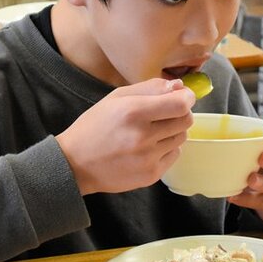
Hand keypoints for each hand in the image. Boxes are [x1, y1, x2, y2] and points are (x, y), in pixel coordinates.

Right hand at [57, 78, 195, 195]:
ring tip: (152, 131)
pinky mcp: (151, 175)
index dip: (187, 97)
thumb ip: (150, 88)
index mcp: (133, 112)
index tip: (183, 96)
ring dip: (172, 131)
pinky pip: (174, 155)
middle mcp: (143, 136)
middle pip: (185, 120)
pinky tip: (147, 147)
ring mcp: (148, 158)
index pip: (180, 104)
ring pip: (182, 137)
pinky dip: (166, 148)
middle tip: (165, 113)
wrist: (76, 164)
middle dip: (180, 113)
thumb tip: (180, 86)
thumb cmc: (95, 127)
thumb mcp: (116, 98)